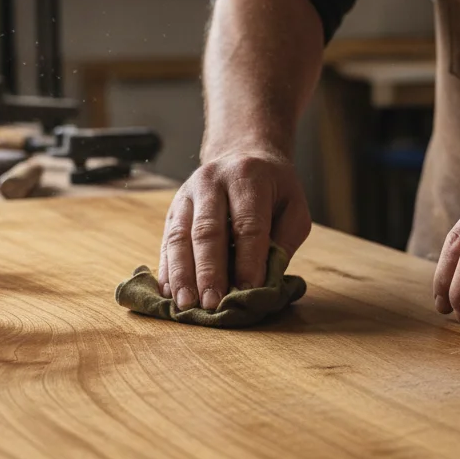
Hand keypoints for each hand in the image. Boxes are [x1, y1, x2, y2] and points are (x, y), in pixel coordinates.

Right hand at [159, 151, 311, 310]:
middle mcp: (212, 181)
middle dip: (209, 271)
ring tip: (186, 304)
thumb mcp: (293, 207)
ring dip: (182, 274)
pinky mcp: (173, 209)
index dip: (247, 259)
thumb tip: (264, 281)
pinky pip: (166, 241)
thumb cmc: (272, 189)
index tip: (248, 290)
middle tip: (212, 304)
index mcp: (247, 177)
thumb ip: (284, 241)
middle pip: (207, 231)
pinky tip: (169, 292)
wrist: (241, 154)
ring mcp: (187, 194)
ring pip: (179, 237)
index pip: (247, 224)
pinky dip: (167, 269)